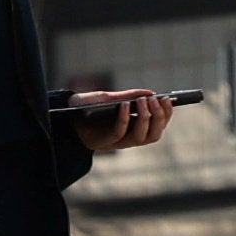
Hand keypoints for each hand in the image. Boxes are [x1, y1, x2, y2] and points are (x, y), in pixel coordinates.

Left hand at [61, 88, 180, 153]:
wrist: (66, 118)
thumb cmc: (89, 109)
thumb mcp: (110, 98)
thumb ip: (129, 96)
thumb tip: (150, 93)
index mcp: (136, 126)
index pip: (159, 124)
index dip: (167, 113)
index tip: (169, 99)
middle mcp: (131, 137)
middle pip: (154, 134)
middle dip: (158, 116)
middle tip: (155, 99)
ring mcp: (119, 141)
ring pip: (141, 137)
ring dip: (145, 119)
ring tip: (143, 101)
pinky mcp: (106, 142)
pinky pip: (120, 132)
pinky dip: (124, 118)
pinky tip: (124, 105)